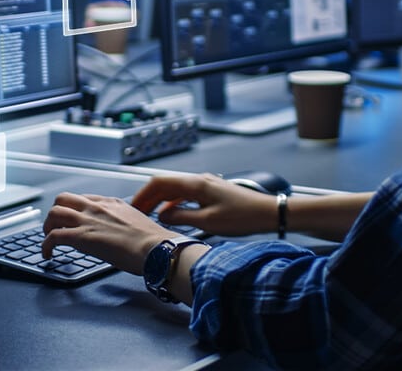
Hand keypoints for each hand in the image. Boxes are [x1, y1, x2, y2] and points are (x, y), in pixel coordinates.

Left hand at [41, 193, 175, 274]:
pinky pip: (53, 236)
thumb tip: (120, 233)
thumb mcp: (137, 222)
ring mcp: (88, 221)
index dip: (74, 210)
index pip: (84, 199)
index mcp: (111, 203)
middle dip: (55, 213)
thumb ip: (123, 222)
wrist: (155, 248)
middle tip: (56, 226)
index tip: (73, 220)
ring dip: (47, 226)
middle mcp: (97, 208)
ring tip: (48, 239)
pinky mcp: (81, 237)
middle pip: (63, 199)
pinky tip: (47, 254)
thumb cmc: (152, 241)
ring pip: (54, 213)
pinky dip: (45, 245)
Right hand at [131, 173, 279, 237]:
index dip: (143, 194)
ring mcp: (206, 184)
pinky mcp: (212, 191)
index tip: (133, 207)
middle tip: (137, 213)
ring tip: (150, 215)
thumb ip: (181, 217)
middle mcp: (199, 179)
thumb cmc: (243, 217)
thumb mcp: (208, 222)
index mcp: (196, 184)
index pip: (159, 182)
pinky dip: (174, 202)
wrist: (268, 212)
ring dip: (160, 200)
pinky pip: (186, 193)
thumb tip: (163, 216)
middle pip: (165, 184)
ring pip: (175, 189)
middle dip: (148, 197)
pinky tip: (172, 215)